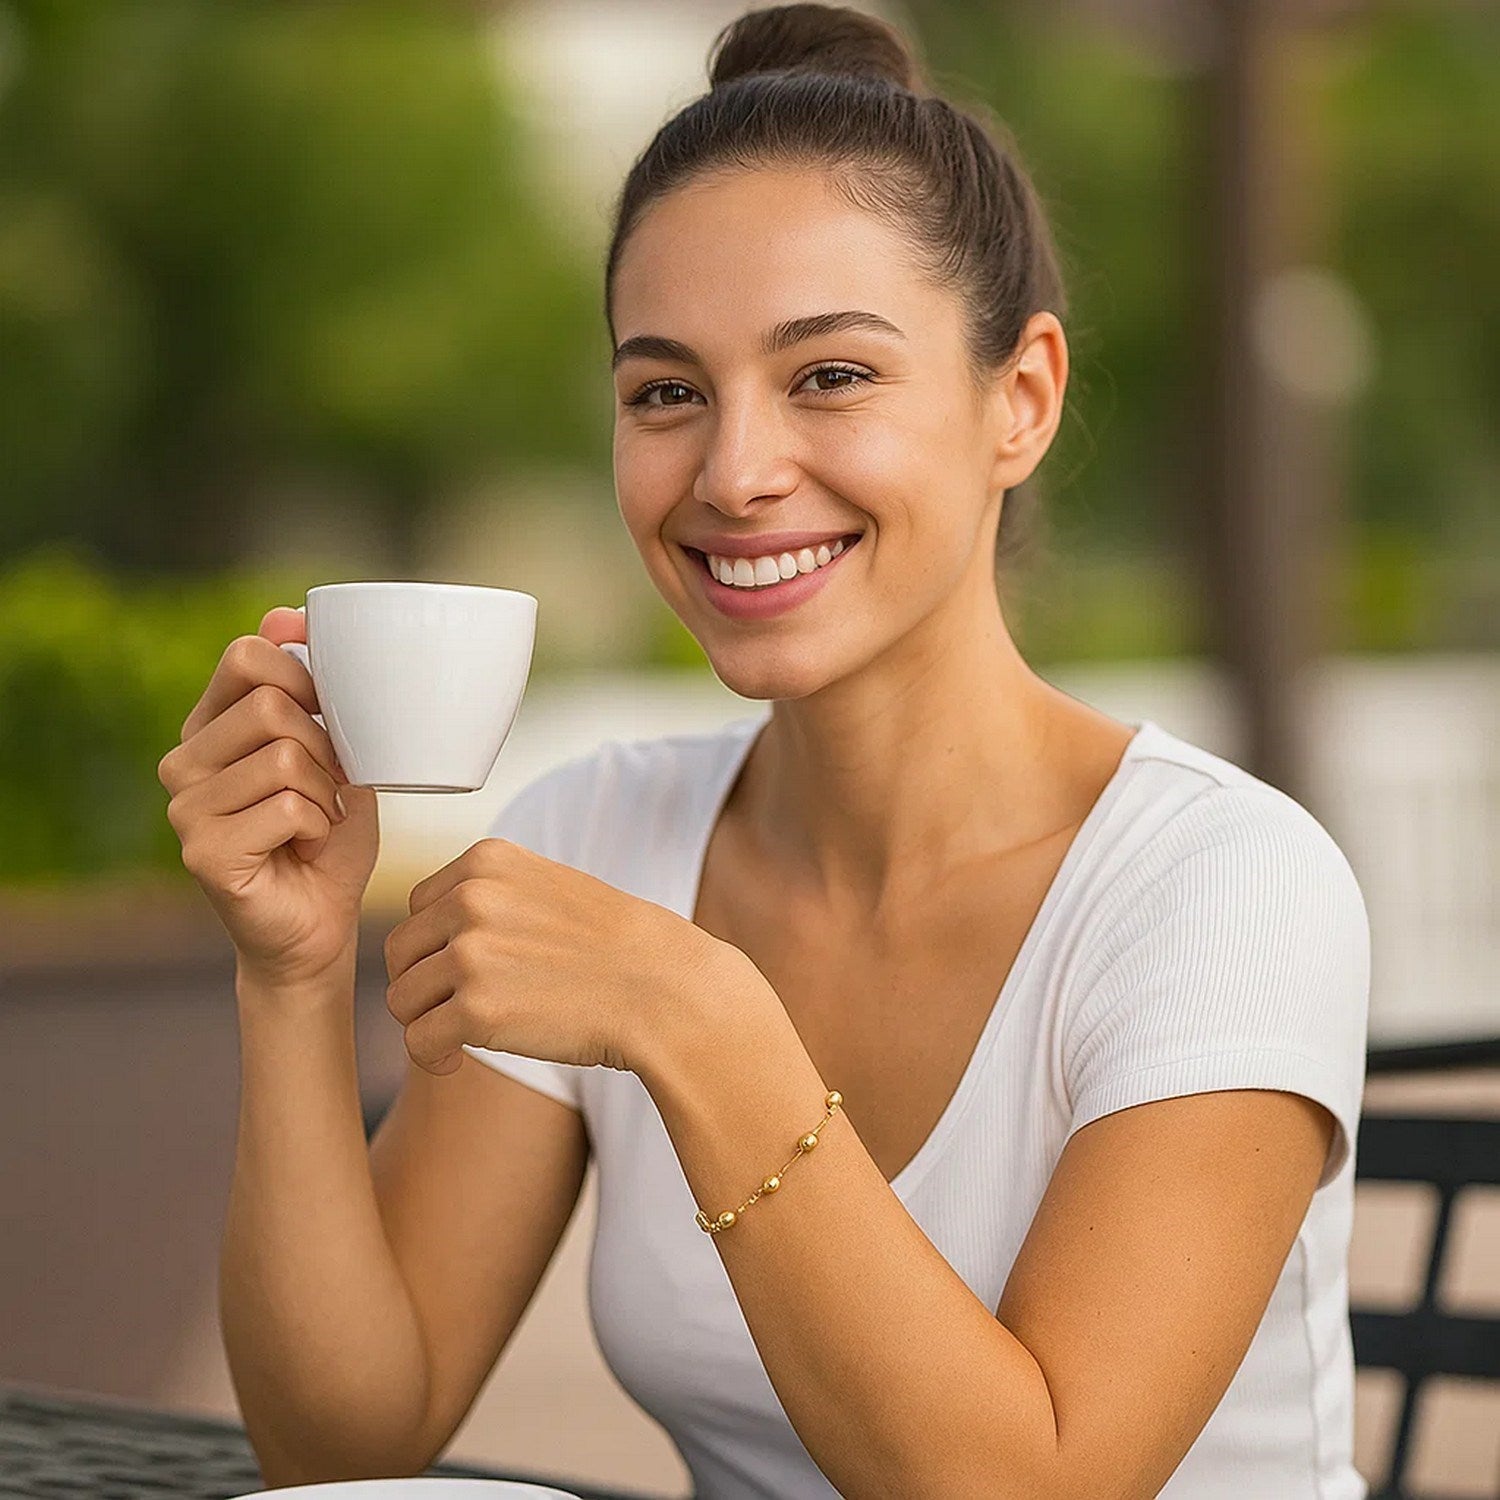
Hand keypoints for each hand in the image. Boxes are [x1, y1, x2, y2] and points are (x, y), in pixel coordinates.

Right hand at [159, 606, 379, 988]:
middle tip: (329, 789)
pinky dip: (319, 826)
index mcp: (209, 726)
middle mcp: (183, 760)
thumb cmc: (327, 838)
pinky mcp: (203, 850)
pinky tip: (307, 848)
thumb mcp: (334, 752)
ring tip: (317, 822)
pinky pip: (288, 806)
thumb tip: (285, 615)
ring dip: (326, 793)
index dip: (307, 677)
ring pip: (285, 756)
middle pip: (273, 705)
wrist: (318, 925)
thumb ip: (313, 689)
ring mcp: (185, 806)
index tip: (330, 715)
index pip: (246, 657)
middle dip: (327, 747)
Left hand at [383, 836, 732, 1076]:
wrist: (666, 990)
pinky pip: (417, 1041)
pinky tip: (458, 1060)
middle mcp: (471, 898)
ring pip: (402, 998)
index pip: (419, 906)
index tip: (466, 972)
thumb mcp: (551, 888)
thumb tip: (434, 930)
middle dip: (423, 985)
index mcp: (488, 860)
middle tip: (459, 1010)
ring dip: (427, 1022)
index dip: (435, 946)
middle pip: (400, 951)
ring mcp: (471, 953)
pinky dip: (432, 1057)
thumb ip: (492, 895)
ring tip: (463, 1036)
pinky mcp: (476, 1010)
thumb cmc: (619, 949)